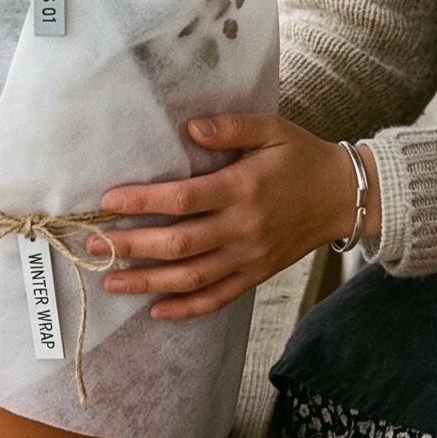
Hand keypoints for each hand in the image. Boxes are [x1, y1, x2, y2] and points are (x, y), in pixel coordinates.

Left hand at [87, 115, 379, 319]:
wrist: (343, 196)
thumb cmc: (301, 157)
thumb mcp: (272, 129)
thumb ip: (231, 128)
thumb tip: (191, 129)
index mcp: (242, 188)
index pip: (182, 199)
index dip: (142, 203)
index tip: (108, 203)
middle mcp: (242, 228)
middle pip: (179, 244)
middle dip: (132, 246)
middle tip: (93, 245)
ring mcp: (249, 257)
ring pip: (192, 278)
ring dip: (148, 282)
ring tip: (111, 281)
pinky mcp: (256, 275)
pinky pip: (217, 298)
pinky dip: (186, 308)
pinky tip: (157, 310)